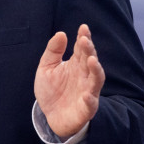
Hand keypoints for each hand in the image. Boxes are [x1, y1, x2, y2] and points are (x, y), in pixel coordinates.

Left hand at [34, 24, 104, 138]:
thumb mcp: (46, 68)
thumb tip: (61, 33)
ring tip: (92, 60)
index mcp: (76, 64)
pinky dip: (90, 99)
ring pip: (97, 79)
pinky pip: (91, 103)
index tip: (83, 28)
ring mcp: (87, 91)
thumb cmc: (51, 90)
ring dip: (96, 70)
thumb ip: (53, 51)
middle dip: (89, 50)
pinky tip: (87, 94)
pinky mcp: (86, 108)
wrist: (50, 115)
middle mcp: (85, 76)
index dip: (84, 38)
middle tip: (85, 40)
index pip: (82, 49)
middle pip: (90, 60)